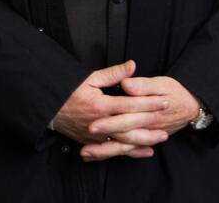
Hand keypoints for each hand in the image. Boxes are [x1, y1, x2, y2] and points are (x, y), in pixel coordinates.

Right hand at [53, 60, 169, 161]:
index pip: (130, 104)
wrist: (50, 109)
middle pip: (131, 126)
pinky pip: (116, 150)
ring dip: (145, 140)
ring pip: (126, 142)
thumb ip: (113, 74)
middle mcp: (101, 123)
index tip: (164, 100)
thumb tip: (132, 66)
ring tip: (161, 137)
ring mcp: (97, 136)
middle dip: (151, 122)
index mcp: (101, 105)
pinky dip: (132, 152)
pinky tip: (145, 151)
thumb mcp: (90, 78)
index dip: (149, 102)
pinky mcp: (94, 143)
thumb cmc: (69, 91)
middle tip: (168, 120)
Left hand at [86, 75, 200, 156]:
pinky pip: (128, 150)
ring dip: (105, 151)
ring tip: (85, 153)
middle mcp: (146, 128)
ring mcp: (146, 136)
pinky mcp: (144, 140)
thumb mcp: (162, 84)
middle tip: (82, 142)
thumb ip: (143, 85)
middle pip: (122, 135)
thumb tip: (126, 84)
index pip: (126, 117)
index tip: (92, 122)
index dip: (109, 121)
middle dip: (102, 140)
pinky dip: (113, 153)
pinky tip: (98, 155)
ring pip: (124, 148)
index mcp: (149, 112)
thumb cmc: (176, 93)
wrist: (192, 107)